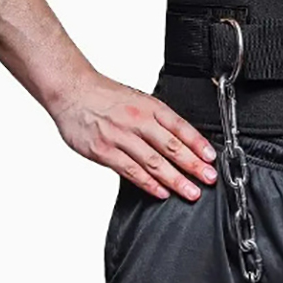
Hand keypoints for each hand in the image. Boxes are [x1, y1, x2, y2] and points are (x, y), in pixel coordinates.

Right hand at [51, 72, 217, 200]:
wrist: (71, 91)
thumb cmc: (106, 97)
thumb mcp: (139, 100)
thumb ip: (160, 121)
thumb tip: (185, 143)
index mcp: (150, 107)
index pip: (180, 127)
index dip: (198, 144)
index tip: (211, 158)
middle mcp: (137, 120)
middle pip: (171, 146)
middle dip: (193, 165)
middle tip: (209, 179)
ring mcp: (120, 136)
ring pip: (153, 162)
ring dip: (175, 179)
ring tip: (191, 192)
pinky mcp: (103, 150)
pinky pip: (130, 170)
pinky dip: (148, 183)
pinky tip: (162, 192)